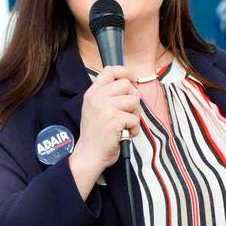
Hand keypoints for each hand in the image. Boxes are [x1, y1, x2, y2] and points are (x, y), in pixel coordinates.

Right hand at [69, 66, 140, 197]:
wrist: (89, 154)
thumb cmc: (95, 135)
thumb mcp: (94, 109)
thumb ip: (107, 96)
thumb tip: (131, 85)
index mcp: (92, 93)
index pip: (109, 71)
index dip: (125, 72)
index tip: (132, 78)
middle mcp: (97, 98)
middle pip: (127, 85)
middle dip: (133, 99)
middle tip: (128, 112)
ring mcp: (106, 108)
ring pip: (134, 102)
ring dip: (135, 115)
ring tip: (125, 125)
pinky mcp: (115, 120)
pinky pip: (135, 119)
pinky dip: (134, 129)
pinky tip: (125, 134)